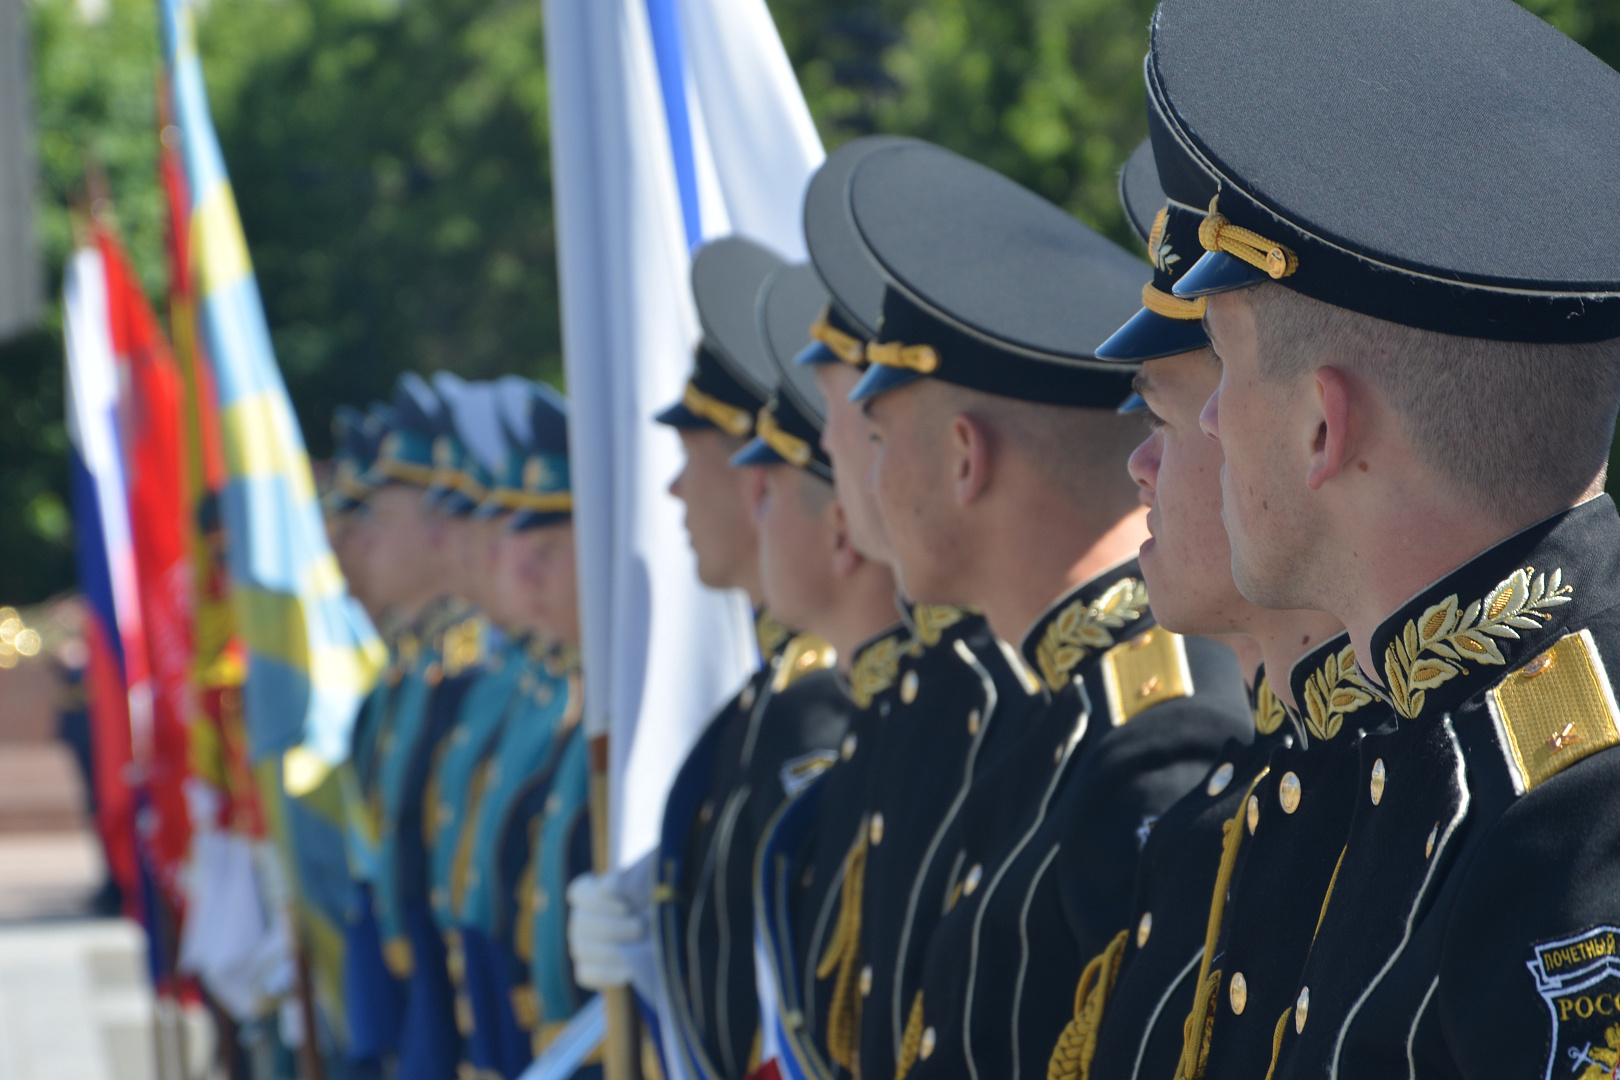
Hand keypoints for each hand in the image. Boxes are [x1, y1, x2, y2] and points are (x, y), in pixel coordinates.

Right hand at [566, 872, 645, 989]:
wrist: (655, 933)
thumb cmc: (648, 900)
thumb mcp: (644, 884)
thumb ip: (637, 880)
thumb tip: (632, 882)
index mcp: (585, 892)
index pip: (579, 894)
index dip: (598, 900)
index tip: (626, 906)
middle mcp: (579, 919)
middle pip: (584, 923)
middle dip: (615, 927)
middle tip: (640, 928)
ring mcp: (579, 946)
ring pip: (586, 950)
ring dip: (614, 951)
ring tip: (640, 949)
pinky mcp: (585, 971)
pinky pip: (589, 974)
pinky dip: (609, 974)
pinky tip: (630, 972)